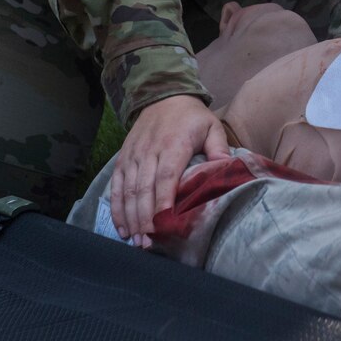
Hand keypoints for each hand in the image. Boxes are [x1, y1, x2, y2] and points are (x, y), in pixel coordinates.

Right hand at [109, 94, 228, 240]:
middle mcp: (149, 151)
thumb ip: (219, 148)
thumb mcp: (211, 126)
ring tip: (138, 242)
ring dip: (131, 218)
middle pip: (144, 189)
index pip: (166, 177)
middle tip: (150, 244)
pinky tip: (123, 228)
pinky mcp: (122, 159)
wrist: (162, 96)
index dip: (164, 202)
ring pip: (127, 191)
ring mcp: (133, 156)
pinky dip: (117, 209)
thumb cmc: (191, 117)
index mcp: (173, 144)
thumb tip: (225, 169)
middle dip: (146, 219)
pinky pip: (115, 186)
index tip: (165, 224)